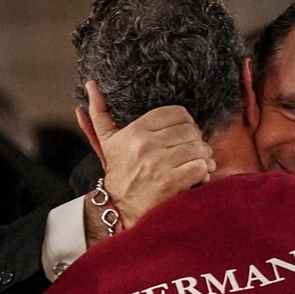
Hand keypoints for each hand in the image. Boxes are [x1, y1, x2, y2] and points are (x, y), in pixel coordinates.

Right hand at [78, 80, 212, 243]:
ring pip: (197, 148)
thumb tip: (91, 84)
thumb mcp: (107, 142)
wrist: (118, 209)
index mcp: (135, 132)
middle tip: (193, 150)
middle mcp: (145, 145)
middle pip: (189, 130)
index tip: (183, 134)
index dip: (186, 122)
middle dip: (196, 140)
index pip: (176, 113)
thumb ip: (99, 113)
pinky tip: (196, 176)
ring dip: (202, 157)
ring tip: (197, 163)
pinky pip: (200, 167)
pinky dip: (203, 172)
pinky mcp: (170, 183)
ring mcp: (158, 164)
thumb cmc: (118, 174)